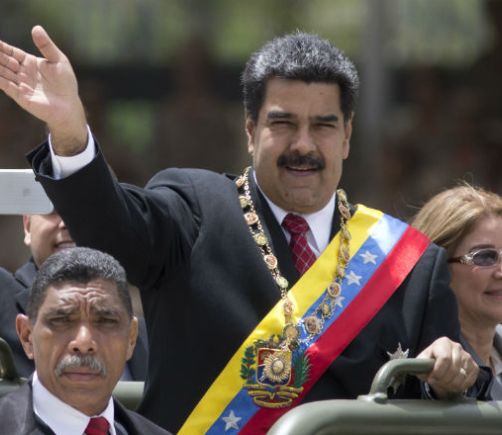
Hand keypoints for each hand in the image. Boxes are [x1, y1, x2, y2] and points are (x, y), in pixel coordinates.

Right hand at [0, 25, 86, 154]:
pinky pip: (7, 87)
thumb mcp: (58, 60)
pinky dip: (0, 80)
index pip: (12, 53)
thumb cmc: (66, 83)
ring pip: (3, 73)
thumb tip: (36, 28)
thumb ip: (46, 46)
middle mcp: (23, 73)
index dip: (3, 47)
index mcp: (30, 63)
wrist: (69, 105)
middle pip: (5, 61)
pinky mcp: (21, 96)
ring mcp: (21, 84)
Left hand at [416, 337, 477, 398]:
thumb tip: (423, 371)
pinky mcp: (474, 366)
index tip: (431, 378)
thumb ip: (420, 365)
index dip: (438, 371)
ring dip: (451, 385)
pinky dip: (460, 386)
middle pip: (453, 368)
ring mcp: (467, 356)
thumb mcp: (422, 361)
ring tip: (443, 384)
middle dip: (444, 380)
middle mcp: (457, 347)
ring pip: (462, 376)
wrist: (442, 364)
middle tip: (437, 383)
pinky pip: (469, 380)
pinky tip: (452, 384)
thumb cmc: (430, 362)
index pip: (444, 358)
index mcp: (443, 342)